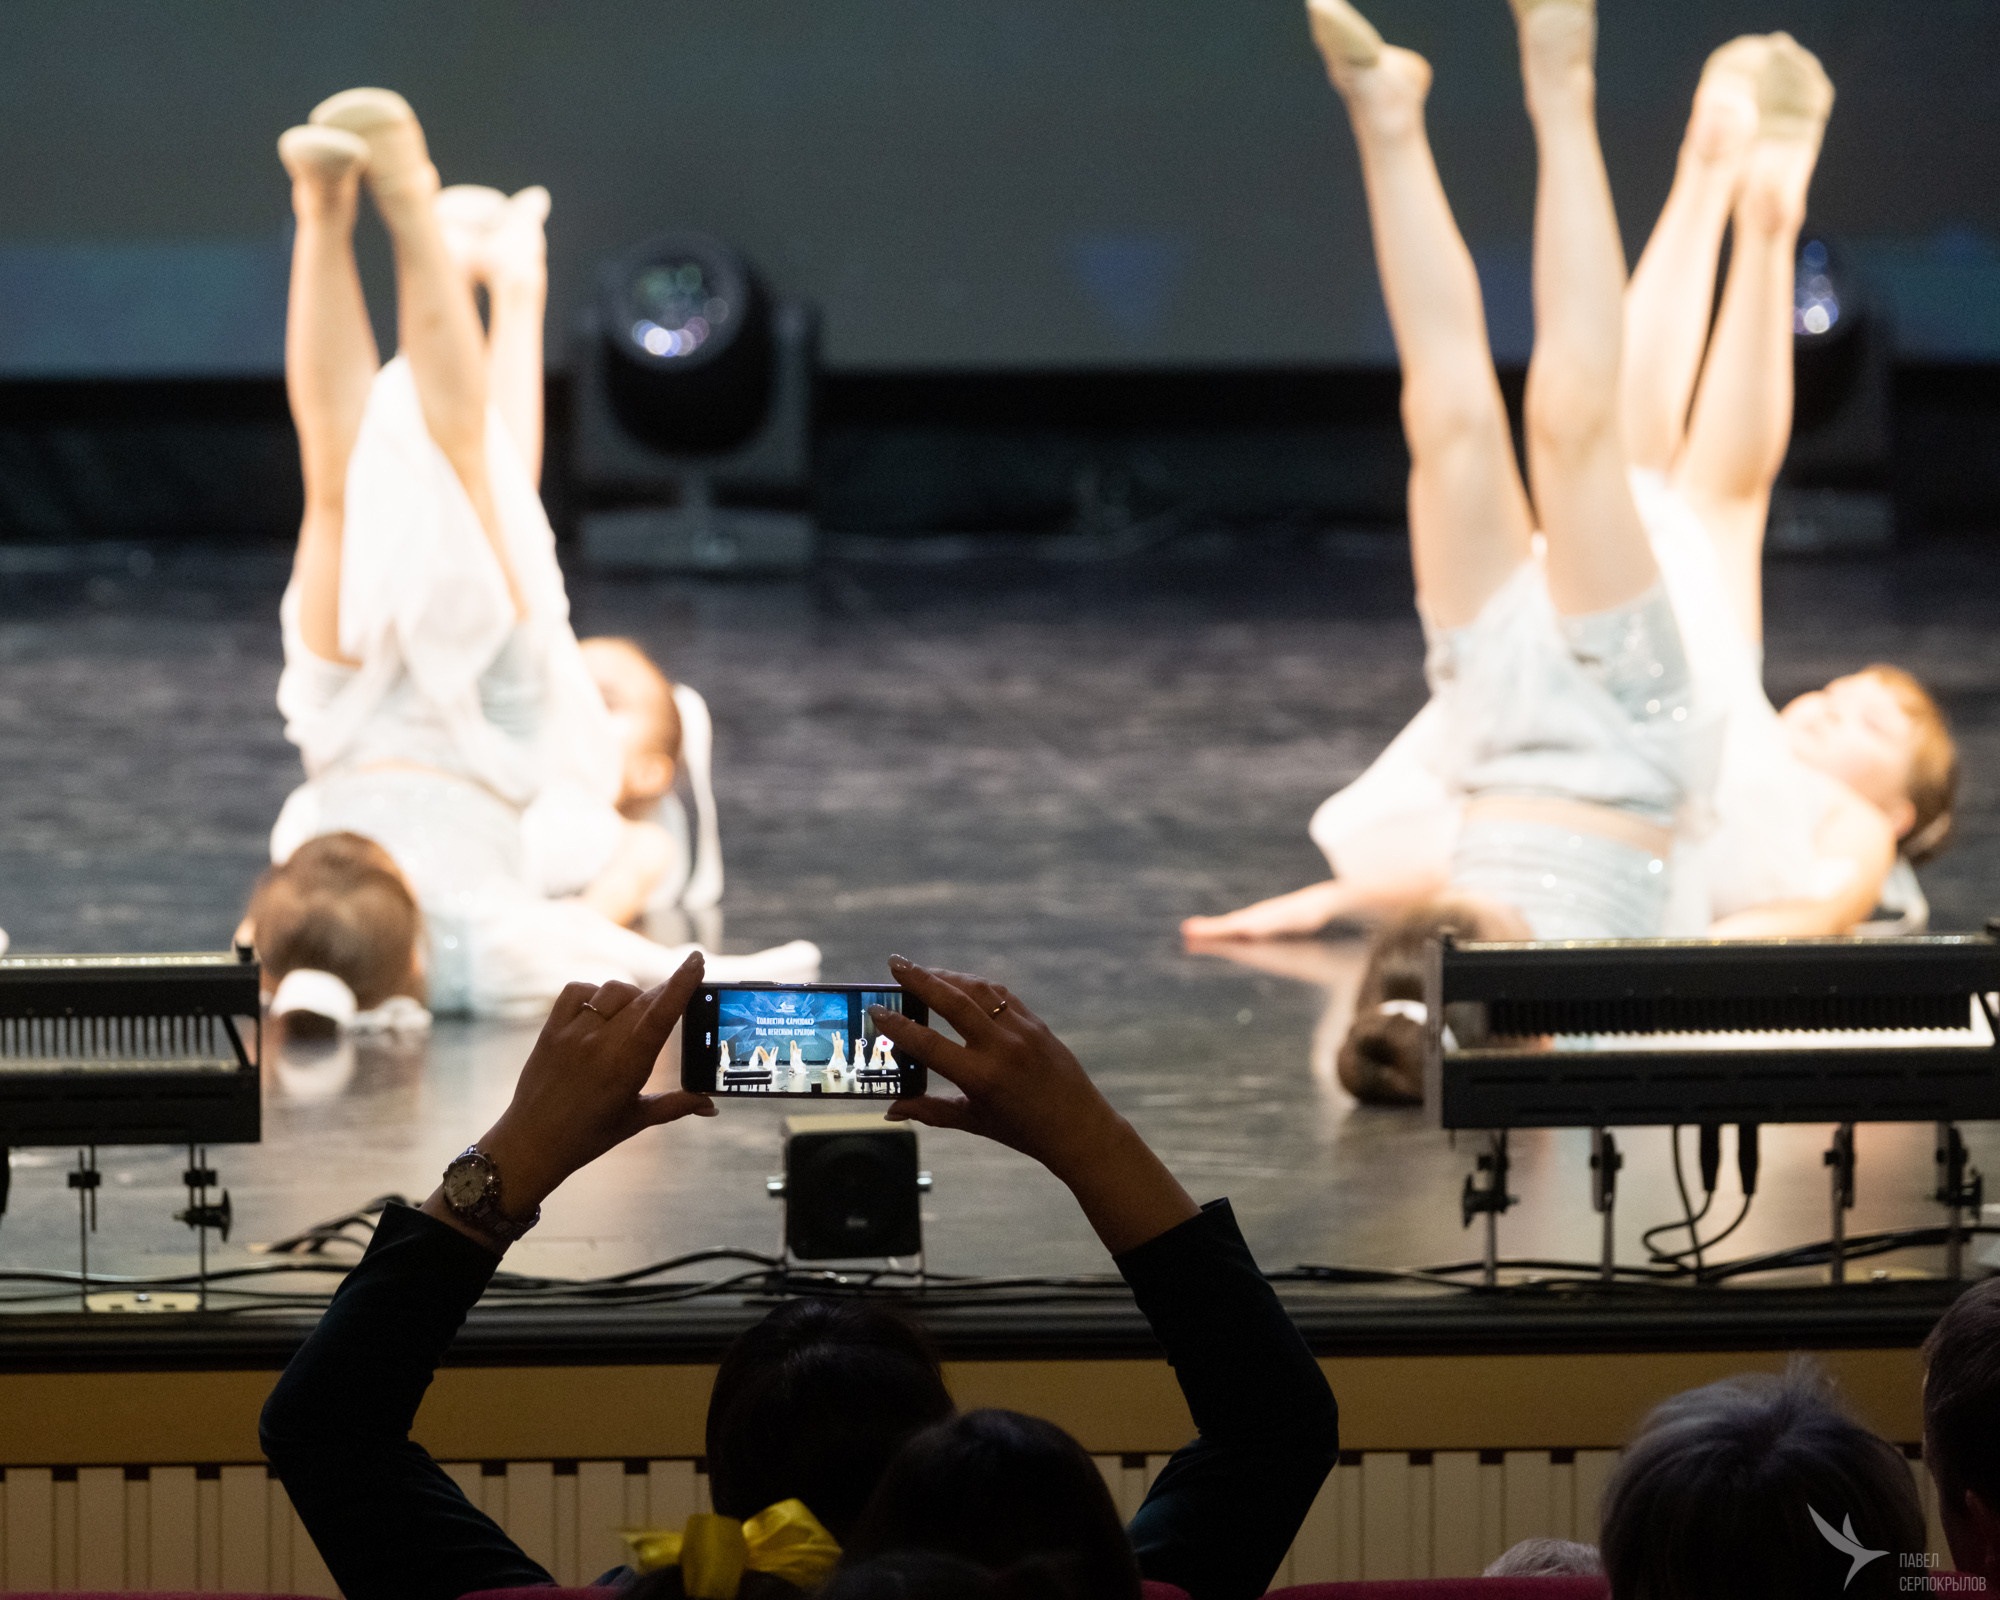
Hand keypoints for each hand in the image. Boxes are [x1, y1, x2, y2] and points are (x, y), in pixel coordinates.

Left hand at [427, 954, 714, 1245]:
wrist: (532, 1142)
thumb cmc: (589, 1135)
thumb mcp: (637, 1119)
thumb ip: (677, 1105)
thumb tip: (711, 1103)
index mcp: (627, 1066)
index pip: (660, 1015)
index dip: (681, 983)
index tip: (697, 959)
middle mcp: (601, 1044)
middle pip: (643, 1000)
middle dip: (664, 994)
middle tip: (677, 997)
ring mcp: (574, 1034)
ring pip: (613, 990)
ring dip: (630, 997)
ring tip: (632, 1018)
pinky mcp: (552, 1029)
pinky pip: (578, 990)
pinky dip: (594, 993)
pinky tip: (600, 1011)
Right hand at [872, 957, 1196, 1254]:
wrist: (1078, 1128)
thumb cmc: (1023, 1130)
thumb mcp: (973, 1122)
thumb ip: (930, 1111)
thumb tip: (891, 1110)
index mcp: (980, 1076)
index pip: (927, 1043)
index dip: (897, 1026)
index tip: (876, 1010)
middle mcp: (1000, 1047)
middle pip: (951, 1000)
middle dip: (919, 978)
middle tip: (895, 962)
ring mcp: (1021, 1030)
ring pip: (978, 990)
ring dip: (947, 976)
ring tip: (922, 972)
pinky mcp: (1037, 1023)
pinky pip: (1001, 995)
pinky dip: (977, 985)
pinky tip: (961, 983)